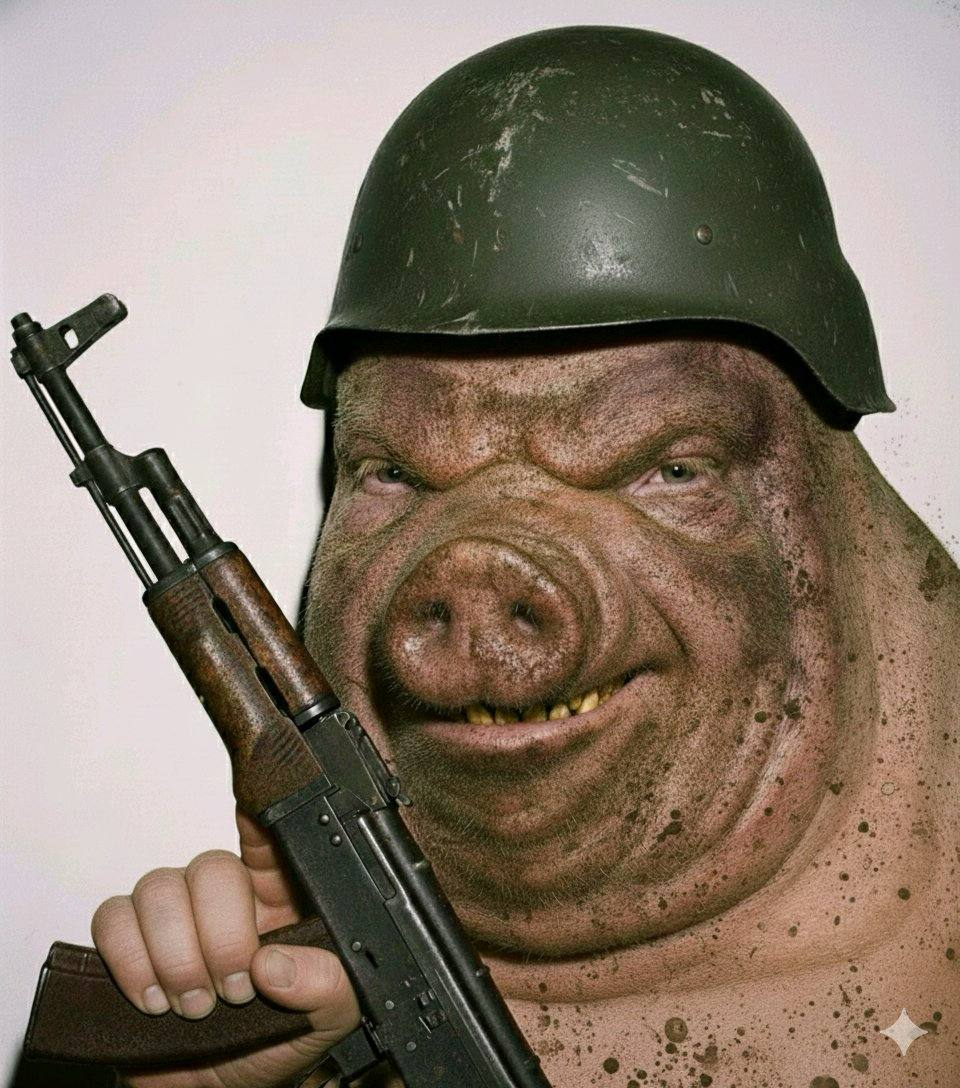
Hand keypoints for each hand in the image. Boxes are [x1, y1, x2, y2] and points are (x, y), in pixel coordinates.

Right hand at [91, 809, 360, 1086]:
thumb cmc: (279, 1042)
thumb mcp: (332, 1015)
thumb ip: (328, 984)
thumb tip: (278, 964)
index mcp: (282, 894)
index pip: (270, 834)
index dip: (260, 818)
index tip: (260, 832)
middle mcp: (226, 896)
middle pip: (209, 868)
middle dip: (218, 936)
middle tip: (234, 989)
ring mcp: (176, 916)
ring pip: (158, 888)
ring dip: (174, 955)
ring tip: (195, 1005)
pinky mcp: (130, 943)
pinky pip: (112, 917)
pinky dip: (129, 959)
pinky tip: (153, 998)